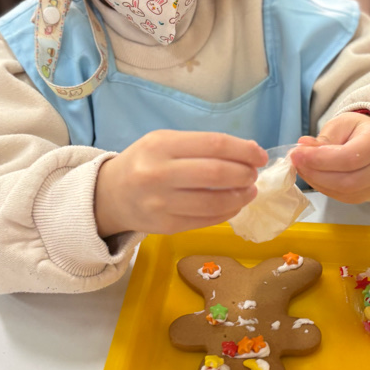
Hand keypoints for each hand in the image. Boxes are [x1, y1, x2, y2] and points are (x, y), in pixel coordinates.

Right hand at [95, 131, 267, 236]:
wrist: (110, 195)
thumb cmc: (143, 162)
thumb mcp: (164, 142)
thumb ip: (202, 145)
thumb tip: (248, 151)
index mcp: (160, 145)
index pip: (213, 145)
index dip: (243, 150)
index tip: (259, 155)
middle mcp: (158, 174)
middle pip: (216, 174)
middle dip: (244, 174)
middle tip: (253, 174)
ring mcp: (161, 204)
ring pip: (214, 203)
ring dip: (240, 197)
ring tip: (249, 191)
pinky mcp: (166, 227)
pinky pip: (206, 220)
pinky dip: (227, 213)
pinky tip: (234, 205)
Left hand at [289, 112, 369, 202]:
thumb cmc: (357, 130)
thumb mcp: (340, 125)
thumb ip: (324, 139)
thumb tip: (304, 147)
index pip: (350, 157)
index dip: (320, 160)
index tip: (297, 154)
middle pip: (348, 181)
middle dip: (316, 174)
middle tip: (296, 163)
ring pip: (345, 192)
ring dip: (317, 182)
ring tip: (302, 168)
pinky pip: (344, 197)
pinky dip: (324, 188)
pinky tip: (313, 176)